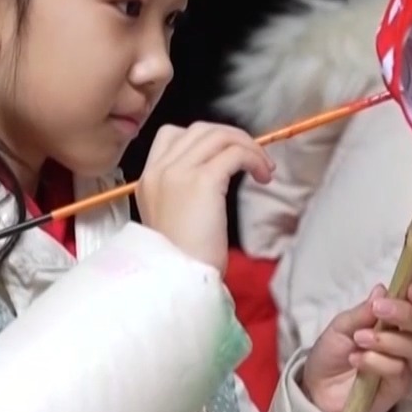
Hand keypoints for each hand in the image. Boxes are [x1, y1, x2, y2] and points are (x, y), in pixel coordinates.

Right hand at [135, 123, 273, 272]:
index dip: (205, 138)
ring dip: (247, 146)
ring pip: (219, 136)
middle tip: (253, 158)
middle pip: (200, 130)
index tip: (226, 155)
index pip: (172, 135)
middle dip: (231, 138)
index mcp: (148, 179)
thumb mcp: (171, 219)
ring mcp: (178, 172)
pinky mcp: (202, 181)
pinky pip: (234, 153)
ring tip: (263, 168)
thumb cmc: (181, 261)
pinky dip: (253, 158)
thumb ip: (181, 191)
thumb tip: (216, 173)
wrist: (178, 280)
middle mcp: (159, 170)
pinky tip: (262, 176)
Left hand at [301, 282, 411, 411]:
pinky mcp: (399, 387)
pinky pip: (399, 370)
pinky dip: (377, 361)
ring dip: (387, 340)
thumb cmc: (333, 352)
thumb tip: (382, 289)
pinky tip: (357, 359)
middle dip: (405, 314)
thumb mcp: (342, 326)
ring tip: (359, 339)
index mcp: (395, 320)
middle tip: (378, 310)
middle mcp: (407, 340)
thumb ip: (364, 311)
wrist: (318, 386)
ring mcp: (406, 365)